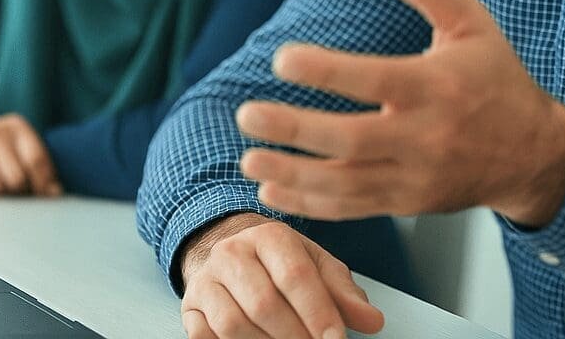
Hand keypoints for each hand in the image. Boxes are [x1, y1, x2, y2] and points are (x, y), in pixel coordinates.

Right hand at [0, 105, 61, 196]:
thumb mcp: (17, 140)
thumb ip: (37, 163)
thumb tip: (56, 192)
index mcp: (18, 126)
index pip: (36, 159)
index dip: (43, 181)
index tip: (46, 195)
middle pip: (17, 178)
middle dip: (20, 191)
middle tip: (17, 190)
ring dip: (0, 194)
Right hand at [180, 215, 382, 338]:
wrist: (230, 253)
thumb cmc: (281, 262)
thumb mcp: (315, 266)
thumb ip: (343, 293)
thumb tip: (374, 321)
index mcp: (270, 236)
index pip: (295, 275)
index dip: (317, 312)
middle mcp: (234, 252)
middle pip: (264, 303)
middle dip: (294, 336)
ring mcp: (207, 279)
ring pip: (232, 324)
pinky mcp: (189, 305)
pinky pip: (203, 336)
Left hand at [237, 0, 564, 226]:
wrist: (533, 152)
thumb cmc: (498, 79)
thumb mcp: (472, 24)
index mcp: (436, 86)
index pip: (374, 80)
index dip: (325, 71)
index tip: (281, 58)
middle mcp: (425, 135)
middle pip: (349, 138)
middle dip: (294, 128)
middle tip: (247, 114)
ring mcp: (416, 176)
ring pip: (345, 183)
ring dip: (293, 174)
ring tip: (249, 158)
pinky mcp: (410, 202)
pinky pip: (354, 209)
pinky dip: (312, 205)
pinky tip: (275, 192)